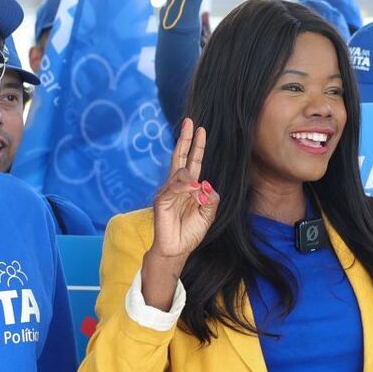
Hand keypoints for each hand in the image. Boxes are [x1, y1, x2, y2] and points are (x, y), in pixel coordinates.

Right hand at [148, 118, 219, 265]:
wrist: (177, 249)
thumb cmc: (190, 232)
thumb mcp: (208, 214)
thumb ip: (211, 198)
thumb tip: (205, 184)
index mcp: (190, 186)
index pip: (193, 161)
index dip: (197, 146)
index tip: (201, 129)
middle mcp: (178, 185)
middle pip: (180, 156)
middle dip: (185, 139)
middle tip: (190, 122)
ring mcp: (168, 191)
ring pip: (179, 172)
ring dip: (189, 175)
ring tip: (195, 190)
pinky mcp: (161, 200)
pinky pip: (173, 187)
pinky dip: (183, 186)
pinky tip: (191, 188)